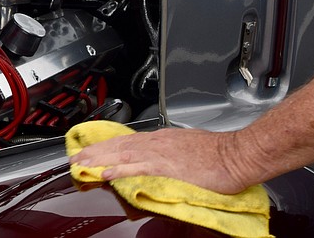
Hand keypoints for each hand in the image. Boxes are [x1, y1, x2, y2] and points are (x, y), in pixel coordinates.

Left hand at [71, 127, 250, 193]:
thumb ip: (172, 155)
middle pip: (119, 145)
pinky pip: (136, 167)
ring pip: (122, 153)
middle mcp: (158, 142)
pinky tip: (105, 173)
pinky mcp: (167, 166)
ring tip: (81, 164)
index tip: (92, 150)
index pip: (127, 141)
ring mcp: (161, 153)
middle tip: (76, 157)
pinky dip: (118, 169)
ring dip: (99, 159)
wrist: (237, 155)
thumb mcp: (191, 150)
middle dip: (95, 151)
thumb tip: (163, 162)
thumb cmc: (221, 154)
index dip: (107, 146)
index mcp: (163, 139)